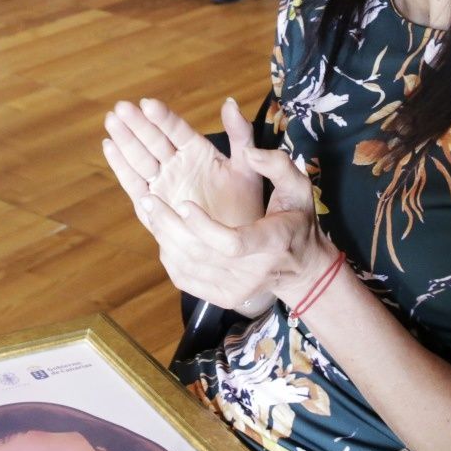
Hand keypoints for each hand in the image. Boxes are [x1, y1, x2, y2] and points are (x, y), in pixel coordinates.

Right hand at [103, 98, 265, 230]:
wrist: (232, 243)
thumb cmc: (243, 204)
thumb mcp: (247, 167)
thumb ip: (240, 135)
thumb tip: (230, 102)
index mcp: (197, 151)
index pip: (176, 130)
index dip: (162, 118)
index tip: (148, 104)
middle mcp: (176, 163)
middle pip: (152, 140)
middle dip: (136, 124)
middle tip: (121, 107)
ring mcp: (162, 182)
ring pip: (139, 158)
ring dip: (124, 139)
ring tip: (111, 121)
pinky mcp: (151, 203)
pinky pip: (133, 182)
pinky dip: (120, 166)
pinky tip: (109, 146)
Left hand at [126, 135, 334, 315]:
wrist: (301, 267)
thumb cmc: (297, 219)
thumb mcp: (298, 187)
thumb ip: (277, 165)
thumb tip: (250, 153)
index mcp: (274, 241)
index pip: (233, 242)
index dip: (203, 226)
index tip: (183, 203)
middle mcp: (254, 272)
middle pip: (201, 254)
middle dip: (170, 225)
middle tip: (149, 198)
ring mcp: (237, 289)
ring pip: (188, 266)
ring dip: (163, 237)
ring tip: (150, 209)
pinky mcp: (223, 297)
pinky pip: (184, 279)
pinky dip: (168, 255)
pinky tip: (163, 233)